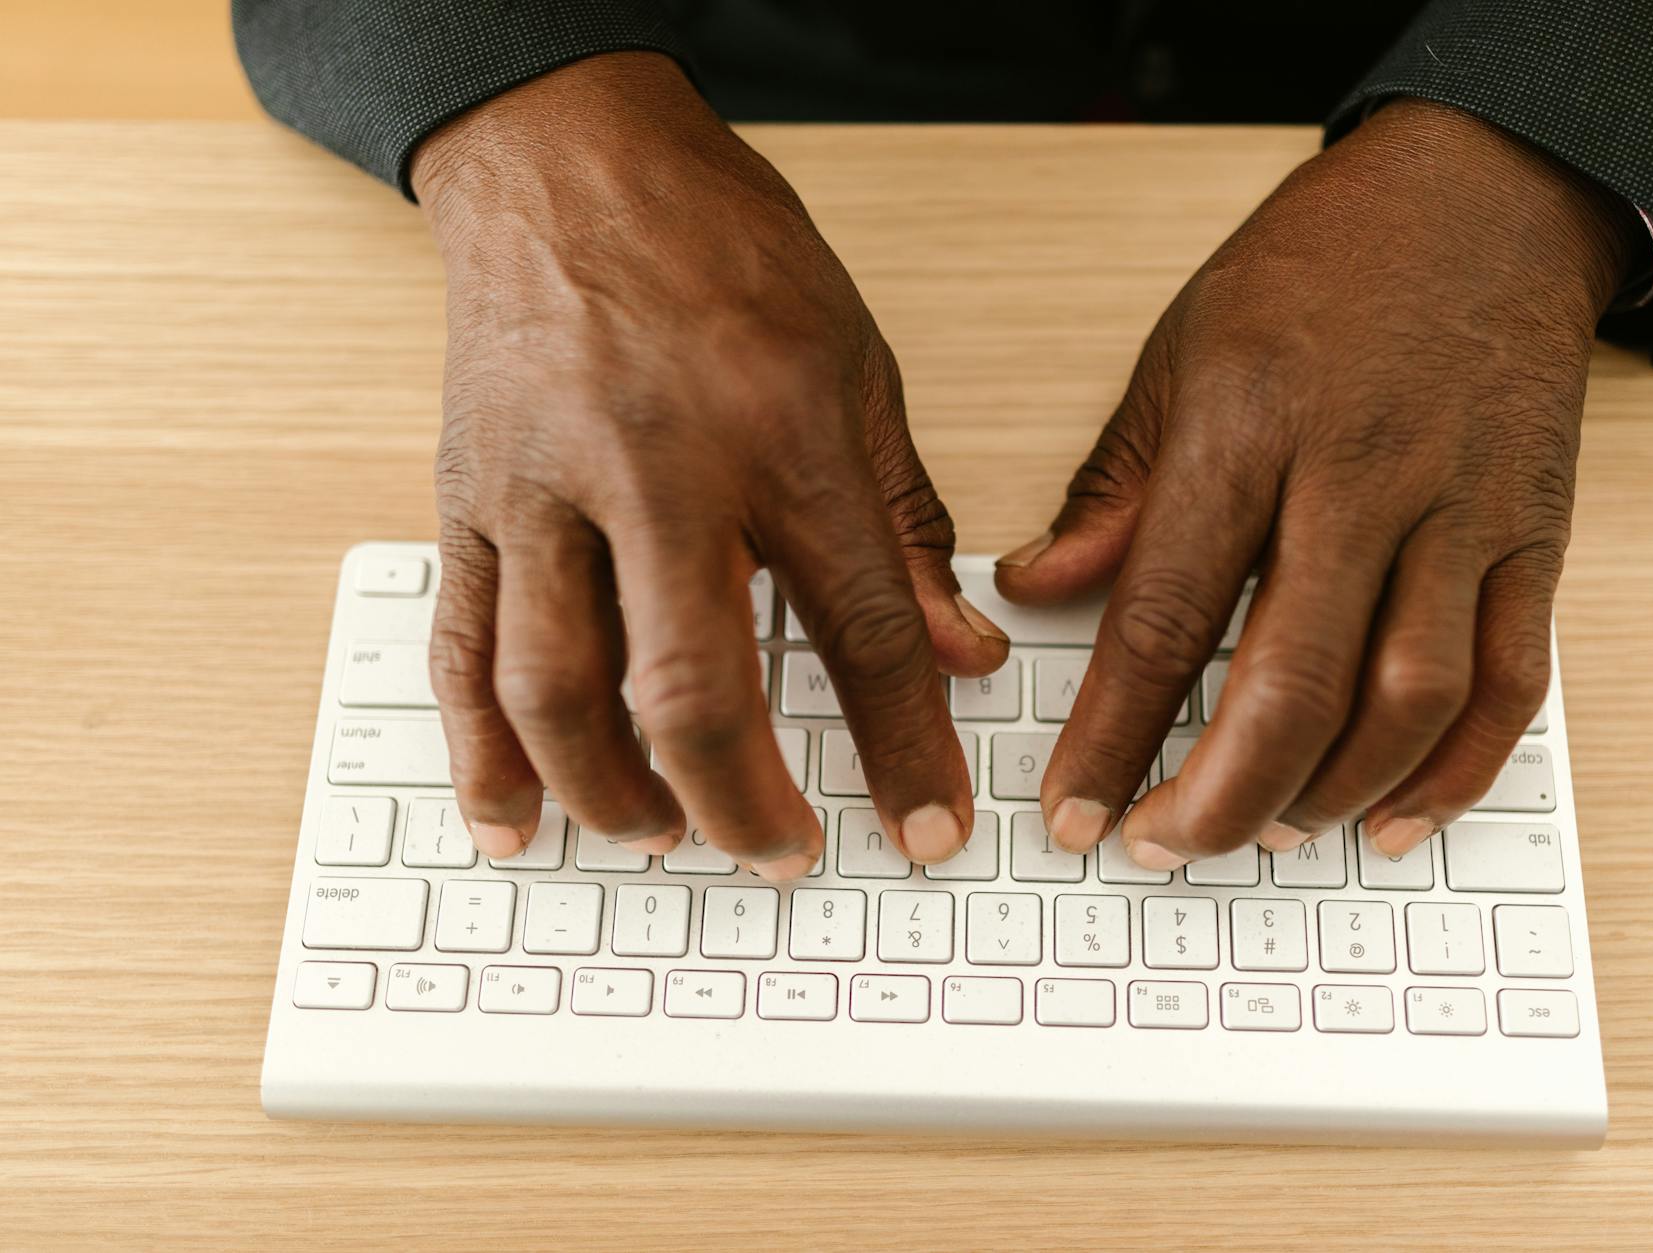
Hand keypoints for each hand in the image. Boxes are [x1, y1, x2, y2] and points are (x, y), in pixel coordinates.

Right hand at [413, 54, 1006, 877]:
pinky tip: (512, 820)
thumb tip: (957, 651)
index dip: (904, 746)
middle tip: (784, 856)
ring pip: (560, 689)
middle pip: (695, 687)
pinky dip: (482, 752)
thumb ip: (905, 521)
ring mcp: (544, 490)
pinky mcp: (468, 501)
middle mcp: (657, 470)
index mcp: (779, 435)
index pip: (860, 628)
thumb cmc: (721, 250)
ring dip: (615, 794)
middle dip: (745, 803)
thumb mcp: (857, 366)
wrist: (567, 159)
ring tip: (664, 838)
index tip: (930, 827)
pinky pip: (461, 650)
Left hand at [996, 99, 1636, 866]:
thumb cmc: (1322, 269)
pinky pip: (1510, 682)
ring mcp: (1462, 511)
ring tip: (1266, 832)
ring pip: (1408, 698)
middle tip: (1161, 848)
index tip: (1072, 808)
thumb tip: (1035, 589)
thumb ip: (1115, 489)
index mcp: (1249, 428)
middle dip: (1218, 796)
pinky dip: (1457, 770)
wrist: (1486, 195)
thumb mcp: (1183, 352)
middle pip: (1292, 681)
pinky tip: (1397, 816)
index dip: (1114, 732)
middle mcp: (1361, 477)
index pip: (1167, 613)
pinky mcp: (1534, 537)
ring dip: (1332, 793)